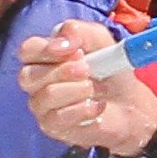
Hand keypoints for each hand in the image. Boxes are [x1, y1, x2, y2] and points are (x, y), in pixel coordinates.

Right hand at [22, 16, 156, 156]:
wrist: (129, 103)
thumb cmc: (109, 69)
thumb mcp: (100, 39)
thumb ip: (78, 31)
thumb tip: (62, 41)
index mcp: (44, 56)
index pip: (27, 50)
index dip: (45, 50)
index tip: (73, 51)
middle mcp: (36, 81)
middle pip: (29, 75)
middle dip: (64, 71)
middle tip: (88, 70)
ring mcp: (41, 105)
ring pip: (47, 96)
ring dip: (80, 90)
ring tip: (99, 88)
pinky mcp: (52, 126)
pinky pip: (59, 117)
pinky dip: (85, 109)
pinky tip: (98, 106)